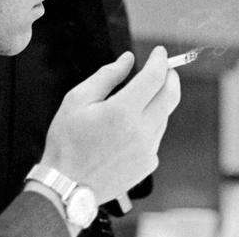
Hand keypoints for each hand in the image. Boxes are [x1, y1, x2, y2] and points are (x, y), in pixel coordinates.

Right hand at [39, 46, 180, 202]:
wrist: (67, 185)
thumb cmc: (67, 142)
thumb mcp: (77, 100)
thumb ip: (106, 76)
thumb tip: (128, 60)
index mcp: (122, 111)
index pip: (155, 77)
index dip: (160, 60)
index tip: (159, 52)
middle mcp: (140, 131)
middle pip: (171, 95)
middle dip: (170, 76)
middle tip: (164, 68)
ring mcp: (147, 150)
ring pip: (165, 115)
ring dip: (159, 101)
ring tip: (139, 99)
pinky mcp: (147, 164)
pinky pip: (156, 136)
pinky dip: (151, 123)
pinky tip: (131, 126)